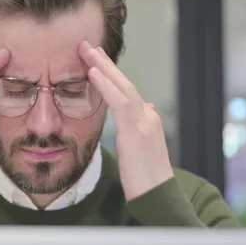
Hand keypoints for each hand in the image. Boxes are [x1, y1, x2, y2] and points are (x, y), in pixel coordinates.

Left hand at [79, 41, 173, 200]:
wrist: (158, 199)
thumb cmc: (146, 180)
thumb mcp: (141, 150)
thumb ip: (139, 127)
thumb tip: (144, 107)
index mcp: (147, 120)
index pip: (125, 92)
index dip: (109, 75)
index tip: (94, 62)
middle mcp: (148, 117)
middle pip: (124, 83)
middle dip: (104, 63)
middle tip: (86, 45)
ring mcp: (145, 122)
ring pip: (123, 86)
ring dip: (103, 66)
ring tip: (87, 51)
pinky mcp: (137, 132)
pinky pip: (120, 102)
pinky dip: (106, 85)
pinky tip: (93, 73)